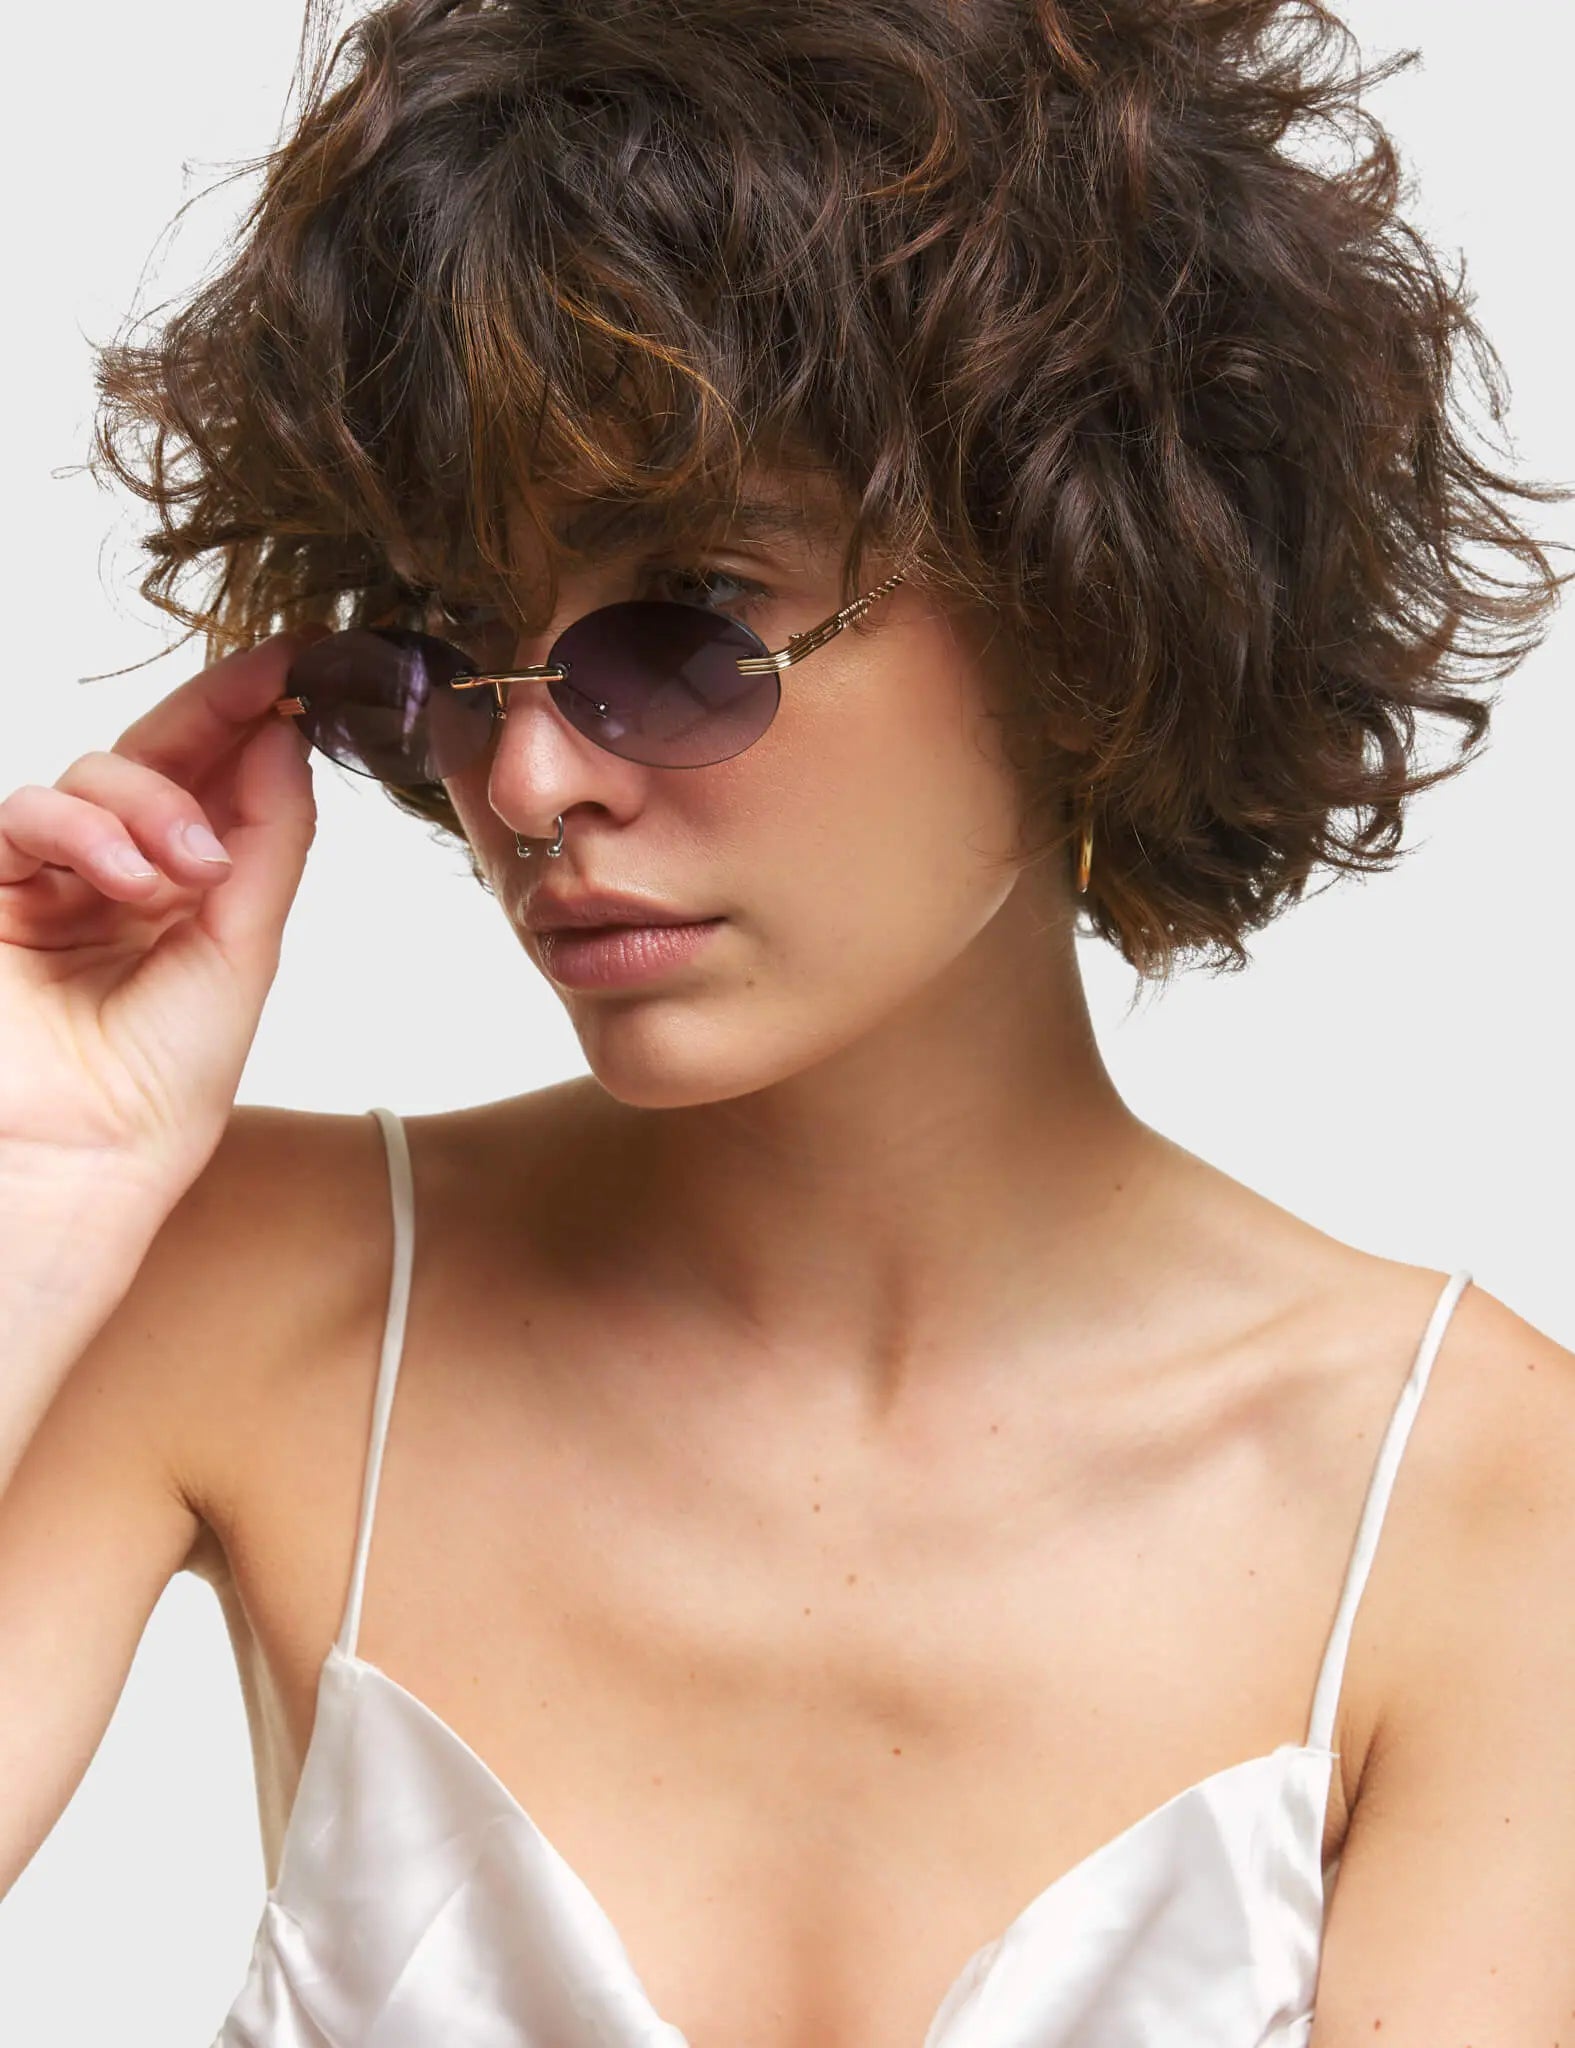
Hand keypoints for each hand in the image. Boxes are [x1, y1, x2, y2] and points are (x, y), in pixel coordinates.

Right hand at [0, 626, 329, 1201]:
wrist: (85, 1160)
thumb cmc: (163, 1082)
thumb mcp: (244, 948)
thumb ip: (266, 840)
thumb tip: (286, 738)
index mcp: (184, 887)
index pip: (214, 778)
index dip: (252, 716)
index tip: (309, 663)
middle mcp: (115, 872)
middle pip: (154, 753)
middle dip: (215, 709)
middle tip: (275, 678)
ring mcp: (47, 877)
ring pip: (93, 775)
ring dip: (152, 804)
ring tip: (192, 870)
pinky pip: (25, 813)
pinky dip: (84, 828)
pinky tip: (130, 878)